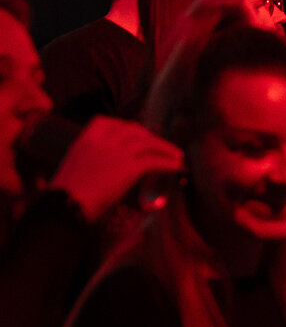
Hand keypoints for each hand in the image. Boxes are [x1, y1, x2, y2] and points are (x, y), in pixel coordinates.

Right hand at [50, 116, 183, 221]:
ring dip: (166, 149)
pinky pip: (156, 161)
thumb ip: (86, 163)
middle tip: (160, 148)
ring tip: (177, 157)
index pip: (108, 122)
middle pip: (134, 131)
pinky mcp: (129, 167)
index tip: (137, 134)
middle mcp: (103, 140)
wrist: (66, 205)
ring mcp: (118, 152)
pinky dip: (169, 163)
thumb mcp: (72, 168)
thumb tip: (96, 171)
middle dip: (150, 137)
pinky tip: (177, 167)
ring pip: (149, 143)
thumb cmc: (66, 194)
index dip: (126, 127)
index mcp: (86, 138)